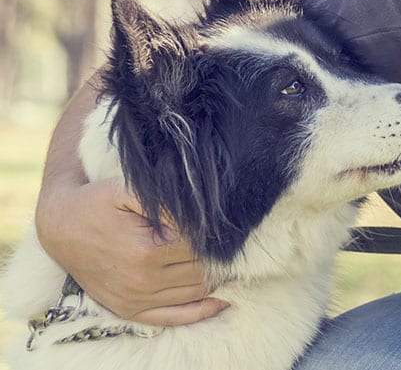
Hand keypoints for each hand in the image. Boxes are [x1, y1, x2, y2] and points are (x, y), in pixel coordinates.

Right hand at [35, 177, 228, 324]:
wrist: (60, 226)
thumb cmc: (98, 202)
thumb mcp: (129, 189)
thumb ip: (167, 200)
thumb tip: (202, 214)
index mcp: (146, 250)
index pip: (201, 246)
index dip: (217, 234)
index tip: (227, 224)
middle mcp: (143, 280)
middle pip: (204, 270)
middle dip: (222, 256)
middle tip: (234, 242)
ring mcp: (136, 299)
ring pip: (196, 292)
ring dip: (218, 278)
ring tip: (229, 260)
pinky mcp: (131, 310)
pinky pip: (176, 317)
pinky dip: (204, 309)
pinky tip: (223, 297)